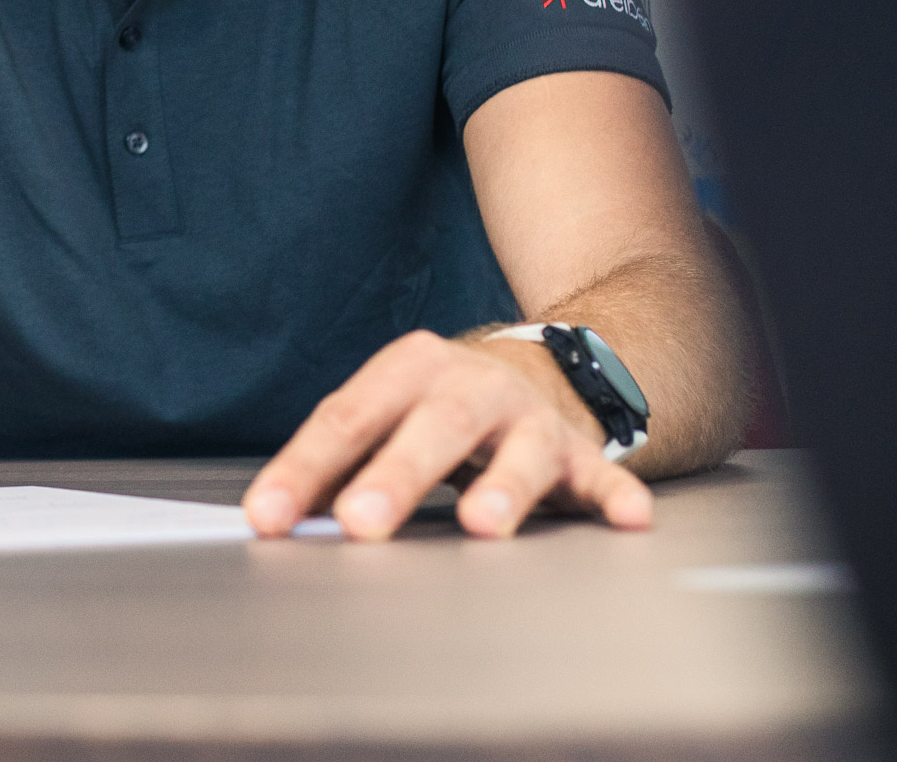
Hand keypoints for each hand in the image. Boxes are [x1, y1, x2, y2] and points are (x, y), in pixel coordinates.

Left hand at [242, 329, 653, 541]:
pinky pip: (601, 475)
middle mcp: (470, 384)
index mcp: (406, 370)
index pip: (346, 419)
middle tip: (359, 524)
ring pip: (519, 450)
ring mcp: (529, 417)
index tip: (269, 517)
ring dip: (502, 488)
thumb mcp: (382, 419)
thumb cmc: (432, 410)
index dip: (304, 469)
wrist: (533, 374)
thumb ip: (333, 467)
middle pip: (430, 428)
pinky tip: (628, 518)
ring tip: (482, 526)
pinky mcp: (580, 452)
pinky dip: (616, 495)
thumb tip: (272, 517)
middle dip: (394, 477)